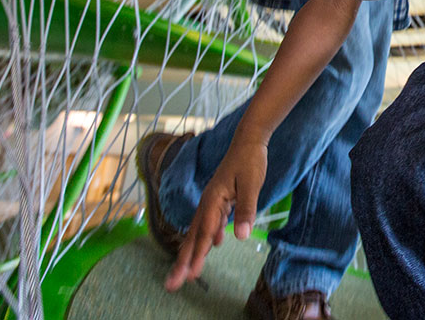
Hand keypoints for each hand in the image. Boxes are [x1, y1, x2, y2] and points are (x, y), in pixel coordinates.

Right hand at [164, 138, 266, 290]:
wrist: (249, 140)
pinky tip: (214, 245)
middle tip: (173, 283)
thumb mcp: (251, 184)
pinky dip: (208, 236)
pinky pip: (209, 222)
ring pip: (199, 230)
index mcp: (213, 199)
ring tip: (187, 271)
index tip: (191, 275)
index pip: (205, 232)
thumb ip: (245, 210)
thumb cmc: (250, 160)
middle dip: (184, 260)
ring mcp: (212, 200)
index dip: (198, 254)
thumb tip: (241, 236)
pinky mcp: (220, 199)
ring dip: (193, 251)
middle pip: (194, 235)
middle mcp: (208, 201)